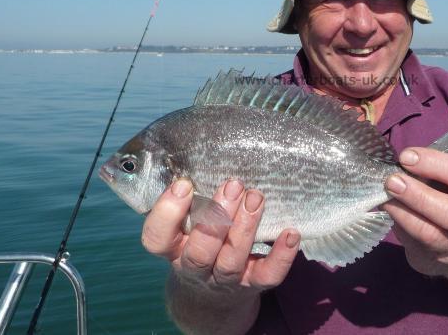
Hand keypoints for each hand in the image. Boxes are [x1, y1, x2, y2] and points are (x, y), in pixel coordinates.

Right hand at [141, 178, 299, 294]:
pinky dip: (281, 256)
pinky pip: (268, 275)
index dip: (167, 213)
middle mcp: (194, 267)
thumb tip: (195, 152)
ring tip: (256, 197)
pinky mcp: (252, 284)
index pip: (157, 238)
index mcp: (173, 248)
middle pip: (199, 251)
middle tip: (233, 184)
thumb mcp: (186, 223)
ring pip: (231, 260)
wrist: (213, 295)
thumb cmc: (200, 239)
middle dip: (216, 216)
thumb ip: (189, 197)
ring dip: (245, 228)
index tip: (184, 184)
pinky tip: (291, 233)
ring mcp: (223, 279)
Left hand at [383, 148, 447, 276]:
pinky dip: (397, 225)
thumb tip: (399, 164)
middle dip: (419, 196)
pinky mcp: (434, 262)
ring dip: (403, 214)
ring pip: (431, 235)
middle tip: (392, 181)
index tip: (406, 156)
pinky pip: (412, 244)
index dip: (435, 164)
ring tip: (384, 198)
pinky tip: (386, 211)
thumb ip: (433, 173)